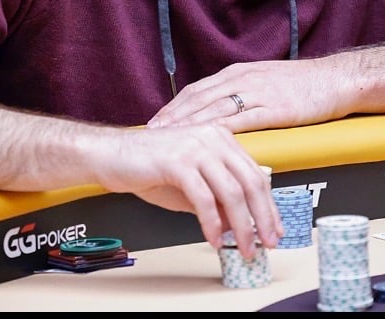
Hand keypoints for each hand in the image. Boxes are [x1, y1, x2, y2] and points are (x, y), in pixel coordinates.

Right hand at [90, 123, 282, 257]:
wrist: (110, 154)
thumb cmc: (147, 165)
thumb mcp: (191, 183)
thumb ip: (216, 198)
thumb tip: (239, 222)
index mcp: (220, 138)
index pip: (255, 173)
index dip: (268, 204)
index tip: (274, 228)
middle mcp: (212, 138)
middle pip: (250, 182)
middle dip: (262, 217)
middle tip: (266, 242)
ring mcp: (195, 147)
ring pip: (232, 192)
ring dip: (242, 226)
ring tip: (243, 246)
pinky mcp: (178, 161)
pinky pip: (204, 199)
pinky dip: (212, 223)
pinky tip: (213, 238)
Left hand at [146, 59, 341, 131]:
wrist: (335, 79)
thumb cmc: (304, 84)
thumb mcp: (265, 81)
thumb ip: (242, 92)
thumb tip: (221, 110)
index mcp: (239, 73)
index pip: (198, 90)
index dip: (175, 106)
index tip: (156, 120)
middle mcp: (243, 79)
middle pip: (199, 98)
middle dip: (173, 116)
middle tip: (152, 132)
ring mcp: (258, 93)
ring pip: (215, 108)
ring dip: (189, 124)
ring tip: (171, 139)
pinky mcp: (274, 108)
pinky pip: (242, 120)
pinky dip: (220, 131)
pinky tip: (207, 142)